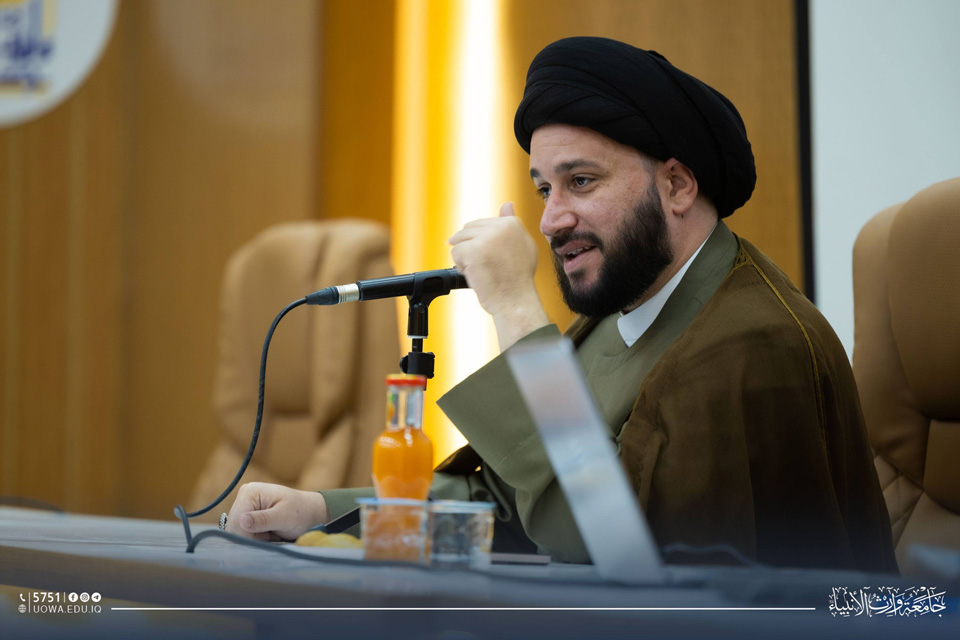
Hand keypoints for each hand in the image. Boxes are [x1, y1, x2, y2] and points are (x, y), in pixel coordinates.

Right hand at [225, 482, 328, 541]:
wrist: (309, 512)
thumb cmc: (301, 513)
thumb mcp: (285, 517)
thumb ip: (263, 520)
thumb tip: (241, 521)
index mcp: (250, 492)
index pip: (237, 522)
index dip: (250, 535)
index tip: (270, 534)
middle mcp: (243, 496)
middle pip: (235, 528)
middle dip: (253, 537)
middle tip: (273, 533)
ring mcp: (244, 506)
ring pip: (237, 533)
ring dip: (255, 538)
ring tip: (272, 532)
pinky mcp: (246, 515)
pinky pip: (242, 533)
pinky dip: (255, 538)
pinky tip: (268, 533)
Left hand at [449, 203, 549, 349]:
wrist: (515, 301)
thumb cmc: (518, 278)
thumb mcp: (523, 245)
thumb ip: (512, 224)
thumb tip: (507, 204)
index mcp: (513, 223)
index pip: (482, 224)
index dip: (482, 244)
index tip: (492, 259)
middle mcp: (500, 227)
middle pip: (468, 230)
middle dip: (471, 249)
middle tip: (486, 267)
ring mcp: (486, 238)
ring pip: (460, 241)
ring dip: (465, 258)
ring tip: (482, 271)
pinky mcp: (473, 251)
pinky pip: (455, 253)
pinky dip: (461, 267)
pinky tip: (476, 275)